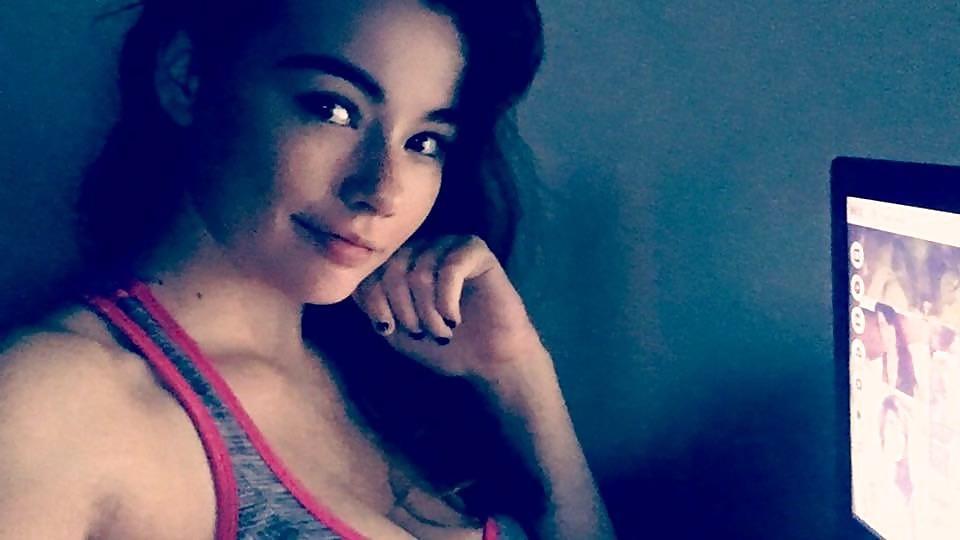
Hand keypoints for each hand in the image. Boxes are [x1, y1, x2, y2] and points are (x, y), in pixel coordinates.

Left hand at [351, 235, 547, 381]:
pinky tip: (454, 319)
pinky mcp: (475, 251)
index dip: (374, 303)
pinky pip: (450, 269)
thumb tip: (351, 286)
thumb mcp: (396, 330)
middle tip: (422, 333)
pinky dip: (447, 302)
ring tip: (442, 332)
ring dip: (428, 312)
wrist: (489, 361)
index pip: (368, 269)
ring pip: (420, 272)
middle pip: (392, 268)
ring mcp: (448, 245)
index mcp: (398, 262)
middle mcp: (421, 247)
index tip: (389, 329)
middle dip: (403, 310)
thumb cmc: (442, 345)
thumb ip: (372, 306)